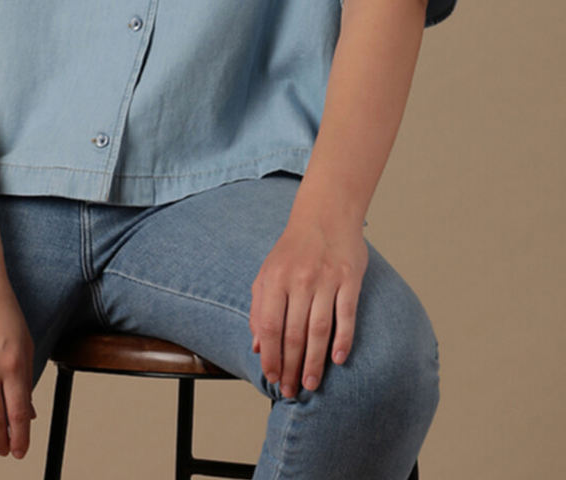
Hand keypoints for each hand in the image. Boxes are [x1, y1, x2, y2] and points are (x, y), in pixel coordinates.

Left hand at [249, 206, 367, 397]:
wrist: (325, 214)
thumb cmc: (293, 249)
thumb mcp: (267, 273)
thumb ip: (259, 308)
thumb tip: (257, 347)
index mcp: (275, 278)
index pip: (269, 326)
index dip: (270, 356)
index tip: (271, 378)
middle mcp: (299, 280)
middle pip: (294, 333)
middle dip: (290, 367)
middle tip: (291, 391)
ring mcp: (326, 279)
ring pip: (319, 330)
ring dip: (314, 362)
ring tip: (310, 384)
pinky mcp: (350, 278)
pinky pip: (346, 315)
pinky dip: (343, 340)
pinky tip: (337, 360)